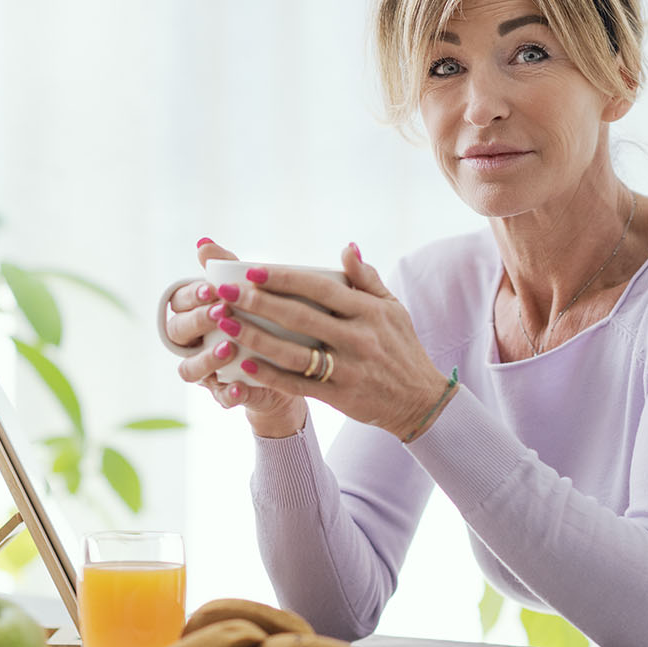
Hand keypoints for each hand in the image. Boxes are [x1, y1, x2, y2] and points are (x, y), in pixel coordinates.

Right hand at [163, 240, 306, 435]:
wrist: (290, 362)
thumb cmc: (263, 317)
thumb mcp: (251, 292)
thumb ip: (227, 268)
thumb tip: (203, 241)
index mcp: (196, 314)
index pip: (180, 302)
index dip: (192, 296)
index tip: (211, 288)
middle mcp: (194, 343)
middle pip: (179, 333)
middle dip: (198, 321)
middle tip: (221, 312)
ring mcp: (207, 371)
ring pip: (189, 369)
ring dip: (206, 359)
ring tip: (228, 349)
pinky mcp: (225, 394)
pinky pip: (220, 397)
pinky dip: (228, 392)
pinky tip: (239, 385)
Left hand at [215, 244, 452, 440]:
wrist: (421, 399)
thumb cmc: (402, 348)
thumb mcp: (393, 309)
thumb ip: (367, 279)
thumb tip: (346, 247)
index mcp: (369, 311)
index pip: (320, 287)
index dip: (284, 278)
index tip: (252, 269)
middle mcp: (359, 338)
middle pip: (300, 317)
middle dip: (259, 302)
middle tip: (226, 292)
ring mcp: (349, 369)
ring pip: (294, 352)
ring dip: (257, 338)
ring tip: (227, 324)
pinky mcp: (341, 397)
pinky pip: (299, 385)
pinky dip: (271, 375)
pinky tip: (246, 364)